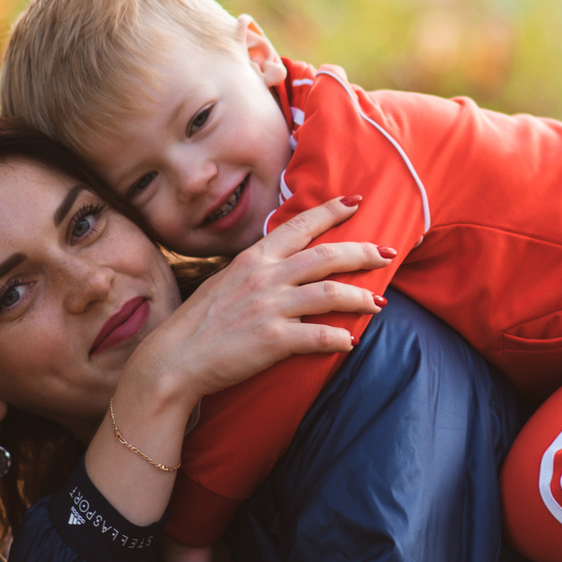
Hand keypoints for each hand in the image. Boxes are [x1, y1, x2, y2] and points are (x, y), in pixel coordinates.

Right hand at [124, 196, 395, 407]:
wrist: (174, 359)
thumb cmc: (200, 323)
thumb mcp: (226, 281)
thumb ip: (258, 270)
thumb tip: (286, 264)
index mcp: (254, 259)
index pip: (299, 226)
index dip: (331, 212)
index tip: (356, 202)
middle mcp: (264, 277)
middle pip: (326, 256)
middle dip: (362, 252)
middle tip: (386, 253)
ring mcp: (270, 307)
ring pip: (331, 293)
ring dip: (360, 298)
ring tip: (378, 303)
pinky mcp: (273, 339)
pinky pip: (319, 335)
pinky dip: (340, 338)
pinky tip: (350, 342)